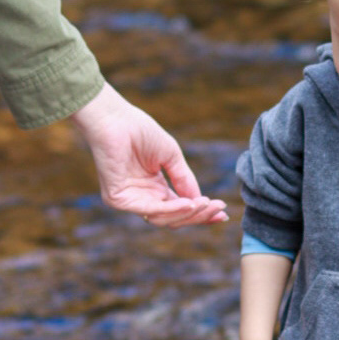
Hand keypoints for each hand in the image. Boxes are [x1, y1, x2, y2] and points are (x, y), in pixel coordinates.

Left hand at [71, 84, 227, 228]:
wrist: (115, 119)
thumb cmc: (140, 131)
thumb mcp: (171, 157)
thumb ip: (184, 180)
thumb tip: (201, 202)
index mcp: (154, 188)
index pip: (179, 209)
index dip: (201, 213)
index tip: (223, 213)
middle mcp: (142, 197)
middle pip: (174, 219)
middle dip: (198, 216)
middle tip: (218, 209)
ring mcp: (129, 200)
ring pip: (163, 220)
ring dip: (187, 214)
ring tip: (204, 203)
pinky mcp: (117, 199)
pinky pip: (149, 210)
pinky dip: (171, 209)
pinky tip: (188, 203)